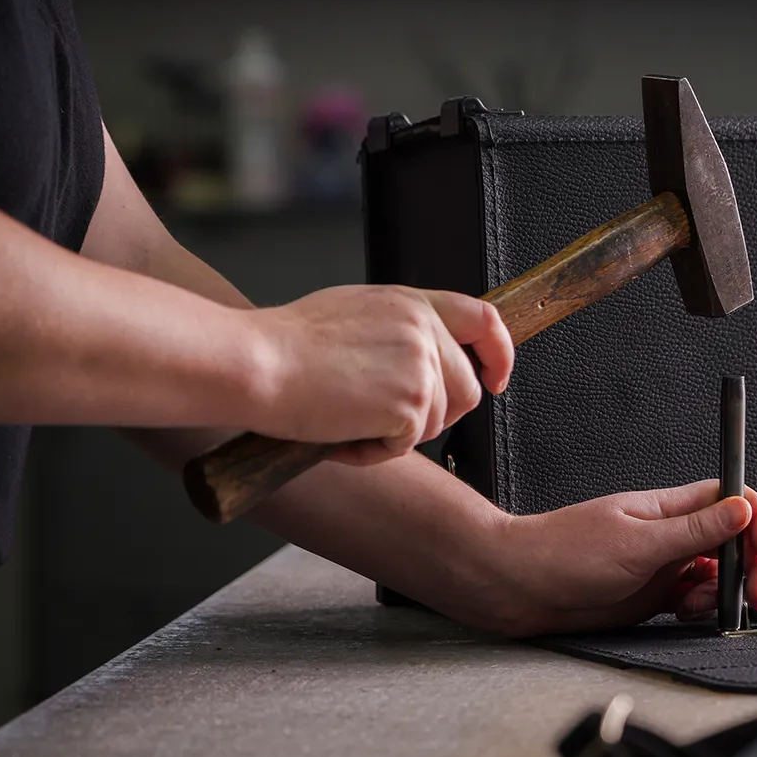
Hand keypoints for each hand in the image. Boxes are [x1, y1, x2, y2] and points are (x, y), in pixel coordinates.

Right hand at [248, 285, 511, 462]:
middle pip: (466, 391)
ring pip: (436, 423)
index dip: (498, 354)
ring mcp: (422, 366)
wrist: (257, 363)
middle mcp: (424, 329)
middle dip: (430, 416)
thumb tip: (419, 360)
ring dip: (394, 436)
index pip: (484, 320)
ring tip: (346, 421)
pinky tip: (339, 434)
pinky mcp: (410, 402)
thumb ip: (397, 330)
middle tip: (381, 421)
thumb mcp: (354, 314)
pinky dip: (372, 452)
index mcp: (411, 303)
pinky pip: (406, 445)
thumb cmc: (286, 345)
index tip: (495, 378)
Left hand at [444, 480, 756, 636]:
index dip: (756, 521)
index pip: (732, 499)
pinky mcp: (653, 594)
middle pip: (733, 541)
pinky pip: (694, 599)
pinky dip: (700, 609)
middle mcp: (671, 533)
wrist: (521, 587)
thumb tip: (741, 509)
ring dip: (723, 592)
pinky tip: (685, 612)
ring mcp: (663, 564)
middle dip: (751, 566)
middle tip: (755, 593)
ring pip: (717, 574)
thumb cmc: (563, 553)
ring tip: (701, 604)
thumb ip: (694, 530)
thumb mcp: (637, 542)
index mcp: (670, 507)